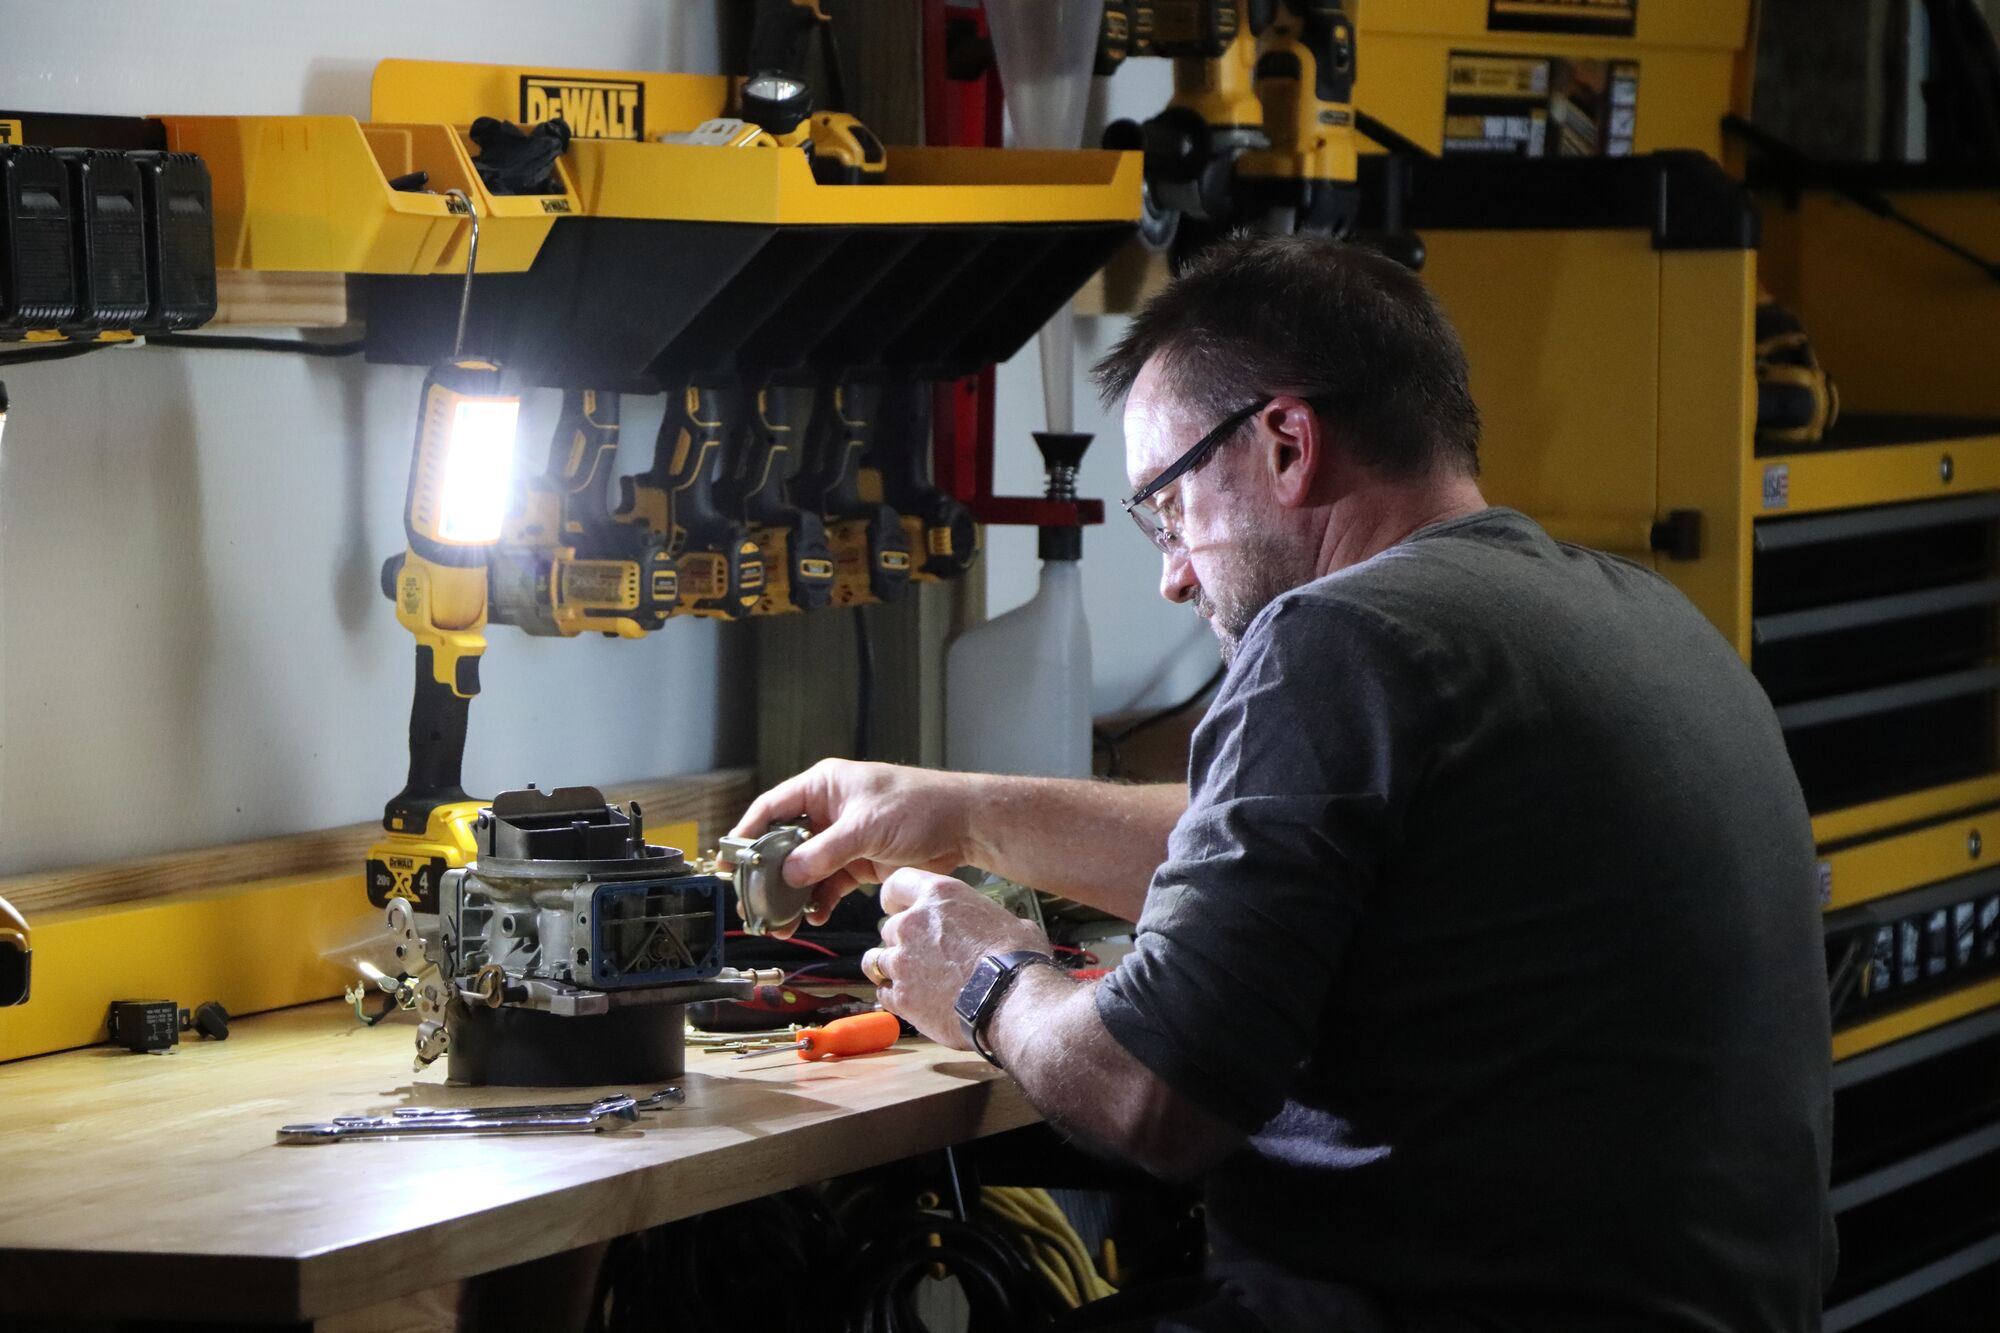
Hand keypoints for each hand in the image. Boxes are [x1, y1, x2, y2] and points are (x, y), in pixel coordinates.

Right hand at [730, 760, 977, 931]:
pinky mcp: (858, 862)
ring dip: (792, 895)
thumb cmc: (919, 807)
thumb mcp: (867, 827)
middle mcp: (827, 811)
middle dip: (767, 874)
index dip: (746, 835)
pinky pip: (828, 883)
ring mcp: (841, 838)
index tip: (729, 861)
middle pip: (782, 844)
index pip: (771, 809)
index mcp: (822, 787)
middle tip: (752, 903)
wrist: (963, 825)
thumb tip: (788, 873)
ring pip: (803, 869)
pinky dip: (818, 901)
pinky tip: (812, 917)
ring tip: (779, 922)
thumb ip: (825, 852)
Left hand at [861, 868, 1050, 1047]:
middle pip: (888, 927)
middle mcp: (911, 924)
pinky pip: (883, 992)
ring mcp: (902, 961)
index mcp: (938, 897)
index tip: (899, 908)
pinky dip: (894, 996)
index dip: (896, 898)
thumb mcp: (1007, 921)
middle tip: (923, 955)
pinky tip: (913, 1003)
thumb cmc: (1017, 959)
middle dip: (902, 941)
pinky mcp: (901, 996)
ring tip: (911, 979)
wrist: (1011, 999)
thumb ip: (983, 920)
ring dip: (891, 968)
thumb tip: (995, 930)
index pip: (896, 883)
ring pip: (876, 960)